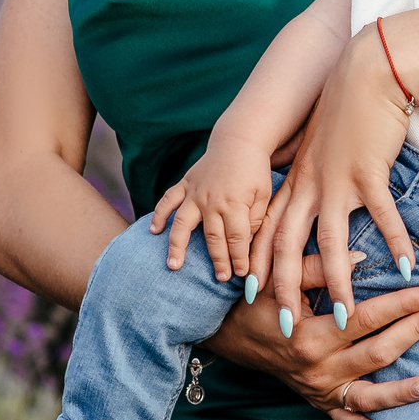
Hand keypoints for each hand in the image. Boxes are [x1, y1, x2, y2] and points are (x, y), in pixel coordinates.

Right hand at [149, 132, 277, 282]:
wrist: (238, 141)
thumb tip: (244, 242)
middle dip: (218, 260)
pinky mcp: (185, 184)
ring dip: (177, 246)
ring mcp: (195, 193)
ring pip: (183, 223)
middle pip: (214, 237)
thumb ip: (255, 219)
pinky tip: (154, 231)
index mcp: (235, 204)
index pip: (237, 238)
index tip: (242, 273)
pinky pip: (168, 200)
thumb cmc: (254, 170)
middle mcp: (212, 201)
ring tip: (173, 266)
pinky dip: (160, 215)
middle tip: (221, 279)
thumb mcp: (264, 193)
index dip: (240, 258)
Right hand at [199, 262, 418, 419]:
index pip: (370, 316)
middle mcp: (318, 369)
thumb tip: (363, 257)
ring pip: (369, 394)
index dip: (406, 301)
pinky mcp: (315, 402)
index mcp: (311, 336)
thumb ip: (315, 267)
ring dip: (404, 391)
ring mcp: (318, 390)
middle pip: (380, 351)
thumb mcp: (276, 280)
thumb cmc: (249, 301)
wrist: (221, 333)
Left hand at [256, 26, 418, 334]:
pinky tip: (406, 269)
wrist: (367, 71)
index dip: (259, 267)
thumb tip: (315, 200)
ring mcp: (337, 181)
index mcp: (295, 181)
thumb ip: (314, 176)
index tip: (252, 299)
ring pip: (329, 243)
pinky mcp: (368, 171)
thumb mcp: (320, 147)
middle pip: (288, 248)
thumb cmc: (347, 109)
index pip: (267, 232)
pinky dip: (394, 244)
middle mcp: (308, 186)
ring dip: (337, 284)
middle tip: (287, 327)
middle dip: (285, 291)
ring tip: (342, 317)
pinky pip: (382, 217)